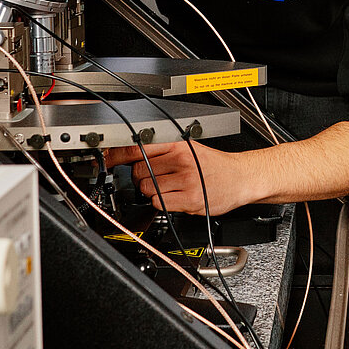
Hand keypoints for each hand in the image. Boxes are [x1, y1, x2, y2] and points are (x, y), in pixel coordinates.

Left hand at [103, 139, 256, 215]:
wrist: (241, 178)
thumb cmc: (215, 165)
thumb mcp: (191, 148)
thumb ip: (164, 150)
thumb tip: (133, 153)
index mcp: (179, 145)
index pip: (138, 147)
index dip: (117, 154)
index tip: (107, 158)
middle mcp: (181, 160)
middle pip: (139, 171)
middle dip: (142, 177)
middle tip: (156, 178)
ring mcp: (185, 180)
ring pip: (147, 189)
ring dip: (153, 192)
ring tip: (170, 188)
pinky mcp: (189, 199)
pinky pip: (159, 203)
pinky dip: (162, 203)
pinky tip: (175, 197)